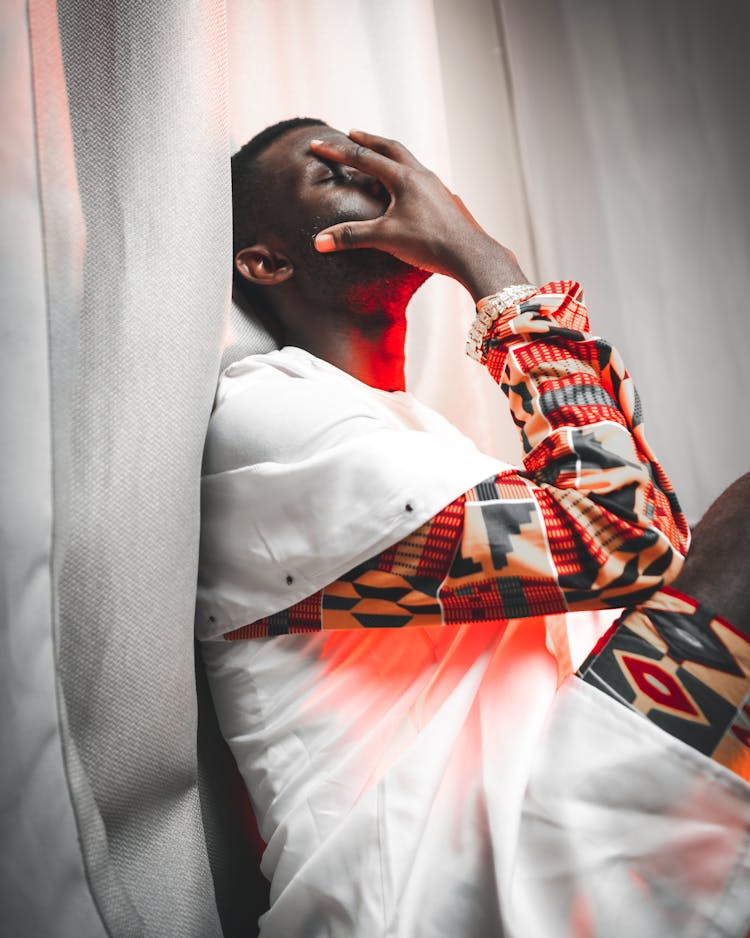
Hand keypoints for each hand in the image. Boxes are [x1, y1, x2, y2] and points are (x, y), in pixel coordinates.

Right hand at [310, 130, 527, 301]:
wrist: (470, 255)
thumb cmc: (429, 243)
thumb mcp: (386, 238)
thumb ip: (351, 236)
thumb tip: (318, 242)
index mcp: (403, 178)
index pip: (364, 158)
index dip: (337, 152)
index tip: (318, 144)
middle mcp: (421, 175)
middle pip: (390, 148)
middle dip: (368, 140)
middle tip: (352, 133)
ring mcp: (435, 186)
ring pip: (408, 161)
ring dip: (389, 155)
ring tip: (376, 159)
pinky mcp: (444, 200)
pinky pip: (420, 178)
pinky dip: (404, 175)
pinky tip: (403, 189)